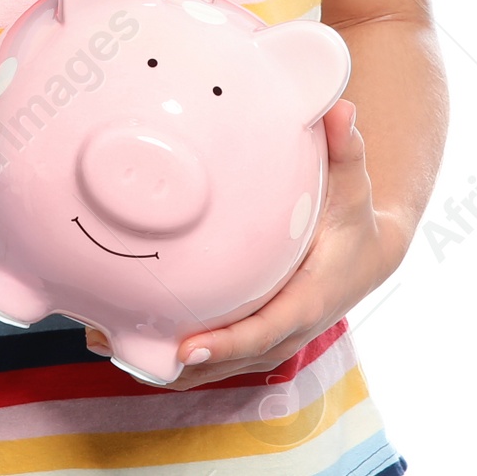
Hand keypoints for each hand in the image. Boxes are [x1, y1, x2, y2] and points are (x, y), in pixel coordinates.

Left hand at [83, 100, 403, 388]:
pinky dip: (176, 357)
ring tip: (110, 342)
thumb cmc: (352, 217)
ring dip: (168, 366)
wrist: (366, 255)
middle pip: (227, 359)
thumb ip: (345, 146)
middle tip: (123, 345)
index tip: (187, 348)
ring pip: (215, 367)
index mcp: (305, 302)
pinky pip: (214, 356)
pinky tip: (131, 338)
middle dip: (178, 362)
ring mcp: (269, 340)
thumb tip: (339, 109)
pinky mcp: (254, 336)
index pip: (262, 331)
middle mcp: (286, 331)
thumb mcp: (352, 184)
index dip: (226, 343)